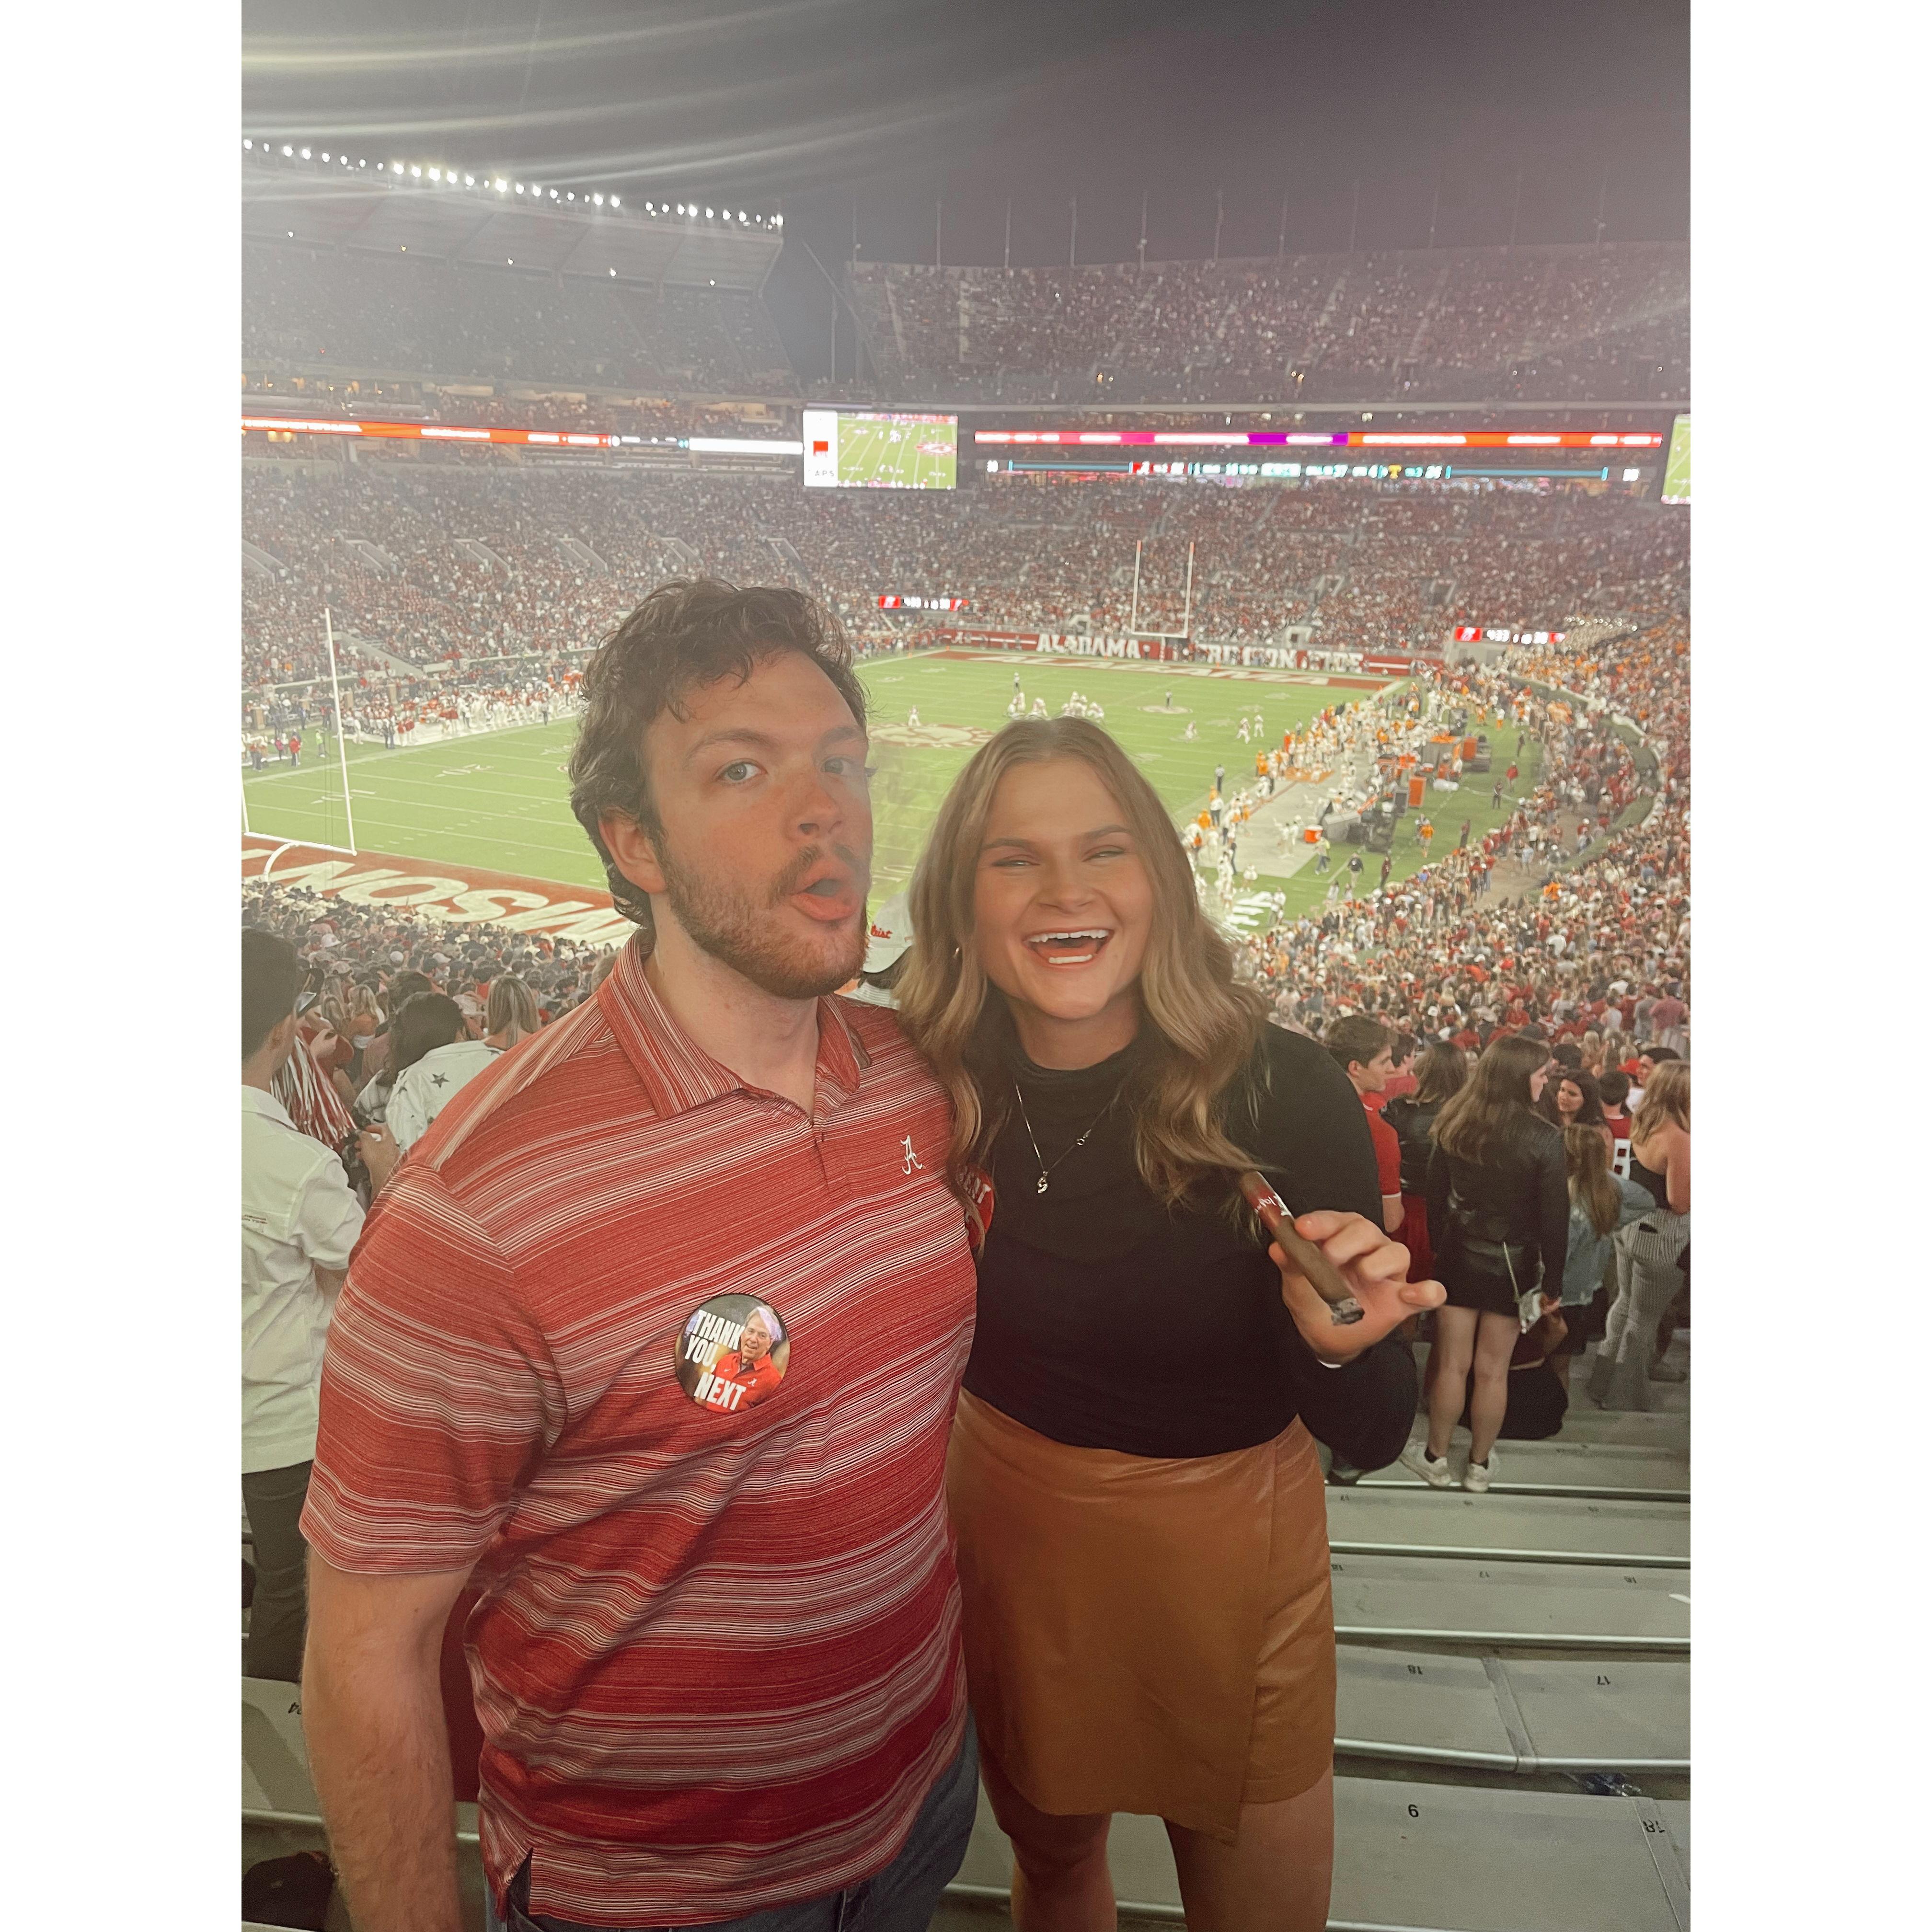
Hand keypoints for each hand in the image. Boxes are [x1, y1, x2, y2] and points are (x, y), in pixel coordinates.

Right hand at [358, 1124, 400, 1191]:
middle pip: (379, 1139)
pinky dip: (370, 1156)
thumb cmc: (379, 1160)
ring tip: (359, 1150)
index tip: (367, 1129)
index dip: (374, 1127)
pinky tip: (364, 1159)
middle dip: (368, 1139)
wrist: (383, 1176)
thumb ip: (364, 1136)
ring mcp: (390, 1156)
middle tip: (360, 1140)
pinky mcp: (386, 1165)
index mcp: (389, 1139)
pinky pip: (378, 1157)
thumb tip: (362, 1133)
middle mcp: (392, 1147)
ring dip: (367, 1148)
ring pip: (377, 1149)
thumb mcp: (367, 1144)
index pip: (383, 1128)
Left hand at [1270, 1210, 1445, 1364]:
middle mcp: (1367, 1249)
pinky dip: (1427, 1291)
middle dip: (1347, 1239)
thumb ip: (1290, 1263)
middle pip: (1367, 1230)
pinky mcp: (1404, 1300)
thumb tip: (1279, 1247)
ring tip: (1364, 1274)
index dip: (1321, 1222)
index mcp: (1339, 1237)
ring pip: (1396, 1252)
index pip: (1335, 1220)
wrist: (1325, 1337)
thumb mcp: (1296, 1282)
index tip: (1303, 1228)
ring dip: (1379, 1261)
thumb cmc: (1314, 1299)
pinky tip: (1412, 1295)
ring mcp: (1387, 1273)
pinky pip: (1428, 1292)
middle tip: (1330, 1256)